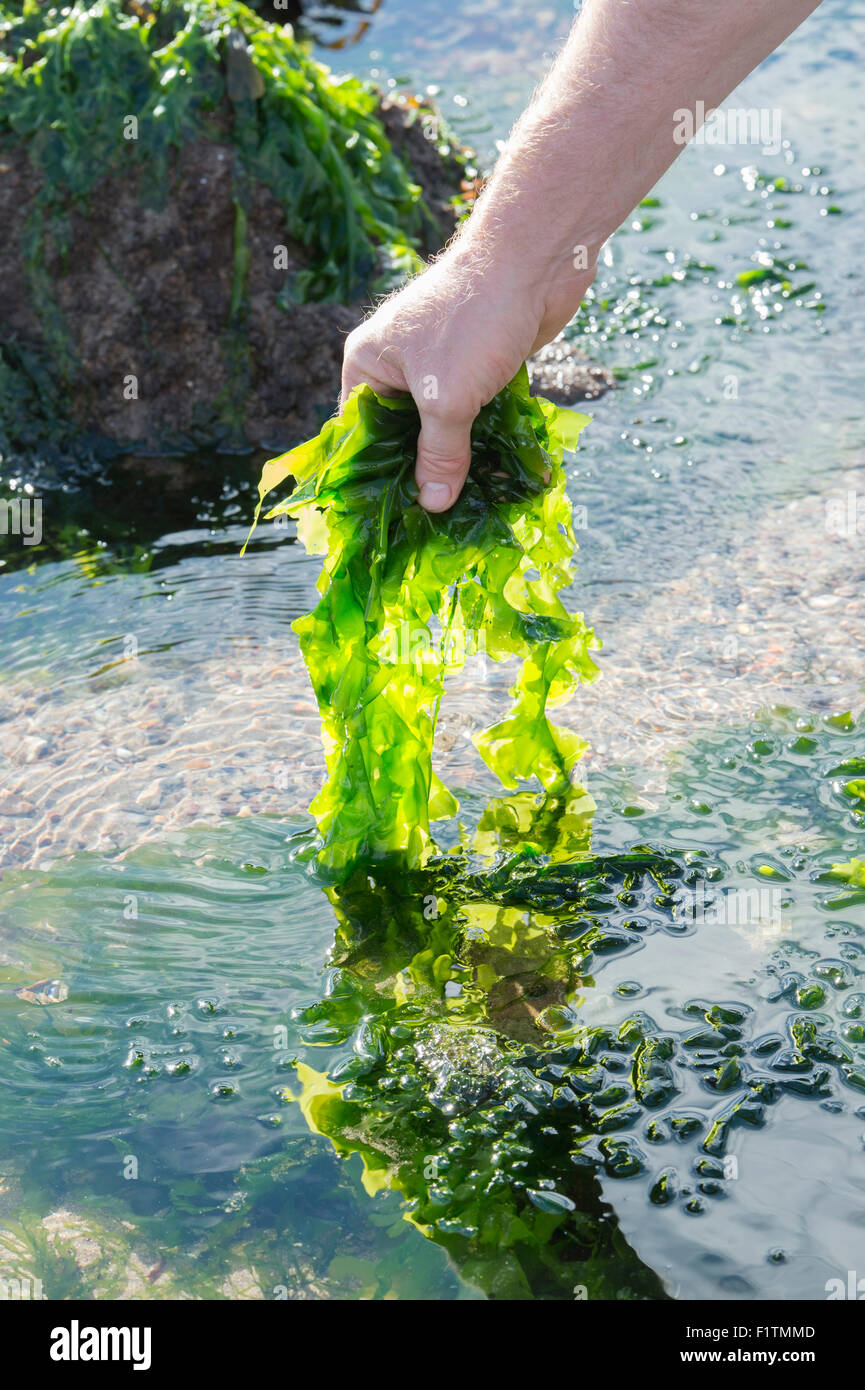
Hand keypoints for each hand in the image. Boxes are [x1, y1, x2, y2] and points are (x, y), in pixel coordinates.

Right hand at [340, 244, 595, 511]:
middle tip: (430, 524)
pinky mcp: (481, 368)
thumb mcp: (447, 399)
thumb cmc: (474, 320)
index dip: (369, 473)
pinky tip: (497, 478)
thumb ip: (439, 455)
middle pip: (402, 434)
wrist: (536, 260)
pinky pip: (477, 416)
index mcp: (370, 364)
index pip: (356, 430)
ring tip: (465, 511)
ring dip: (458, 463)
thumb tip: (431, 505)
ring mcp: (442, 366)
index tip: (383, 517)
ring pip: (444, 428)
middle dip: (419, 475)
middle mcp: (399, 365)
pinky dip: (486, 442)